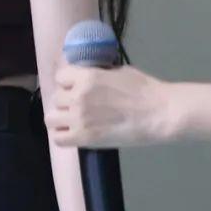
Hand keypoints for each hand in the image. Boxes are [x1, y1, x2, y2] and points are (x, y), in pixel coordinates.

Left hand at [46, 62, 172, 147]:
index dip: (68, 83)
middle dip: (66, 102)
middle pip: (56, 98)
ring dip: (60, 119)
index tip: (75, 88)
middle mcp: (78, 96)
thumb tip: (90, 77)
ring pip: (51, 119)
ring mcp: (79, 118)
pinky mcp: (84, 138)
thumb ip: (99, 74)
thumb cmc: (145, 90)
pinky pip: (58, 139)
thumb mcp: (119, 71)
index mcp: (87, 76)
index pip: (60, 77)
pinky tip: (74, 135)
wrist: (159, 114)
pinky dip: (63, 137)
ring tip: (73, 122)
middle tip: (78, 107)